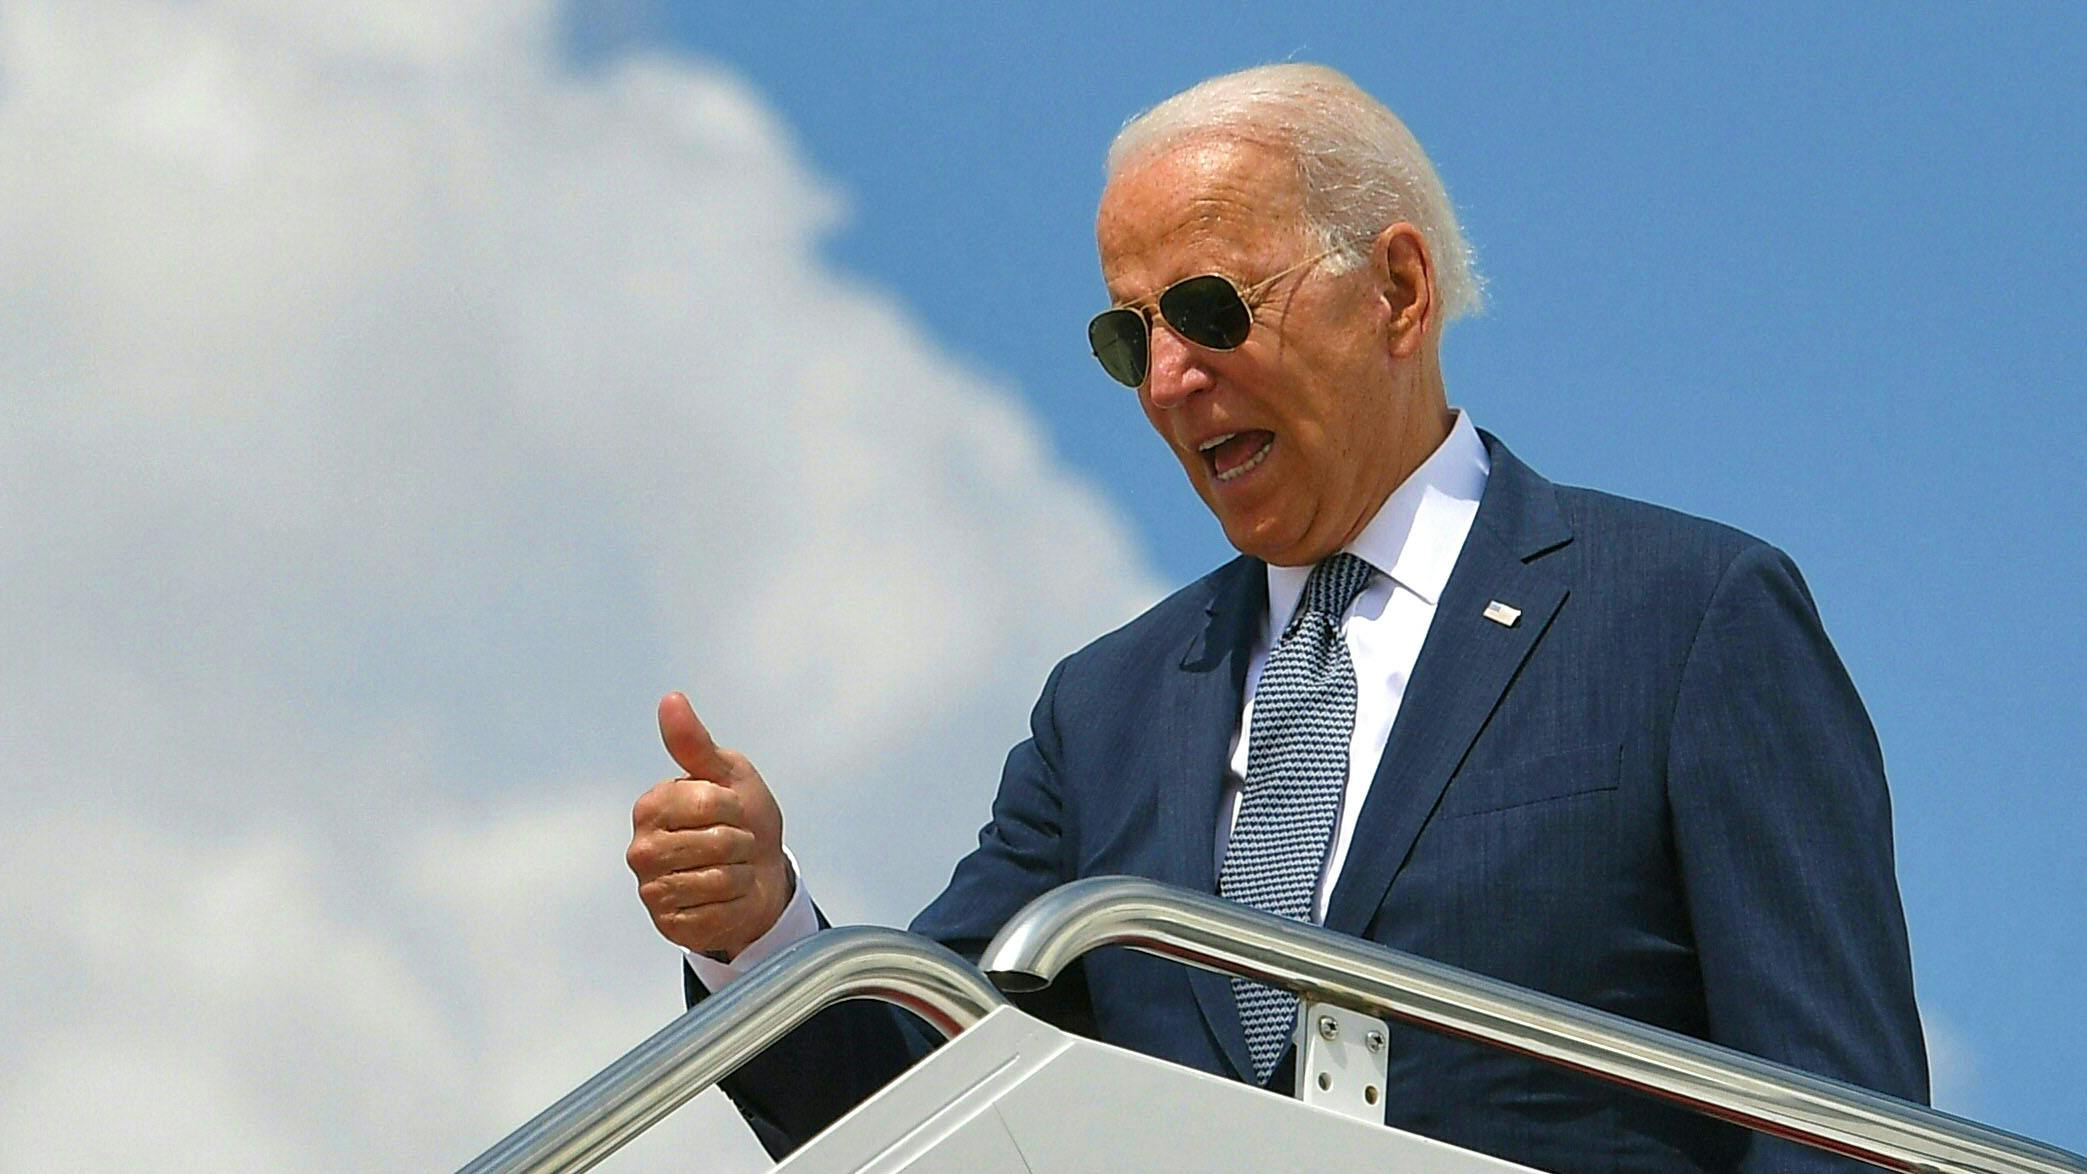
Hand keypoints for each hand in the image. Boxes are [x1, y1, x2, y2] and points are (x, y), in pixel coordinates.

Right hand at [627, 692, 790, 959]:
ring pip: (719, 879)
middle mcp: (641, 848)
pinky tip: (726, 898)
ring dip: (741, 874)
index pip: (710, 802)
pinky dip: (735, 904)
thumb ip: (695, 743)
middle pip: (717, 842)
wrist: (758, 874)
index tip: (733, 809)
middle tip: (736, 844)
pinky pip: (717, 913)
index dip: (737, 806)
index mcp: (652, 805)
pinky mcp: (668, 924)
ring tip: (732, 869)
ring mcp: (651, 889)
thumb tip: (671, 698)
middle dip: (743, 842)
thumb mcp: (727, 774)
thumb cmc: (741, 818)